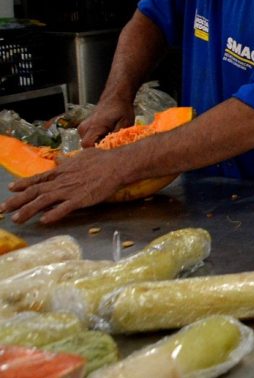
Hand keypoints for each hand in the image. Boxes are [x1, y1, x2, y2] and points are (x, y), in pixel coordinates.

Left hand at [2, 148, 123, 223]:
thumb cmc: (102, 159)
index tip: (11, 188)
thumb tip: (57, 159)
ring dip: (28, 210)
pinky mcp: (80, 199)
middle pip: (35, 191)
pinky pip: (64, 208)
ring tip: (16, 219)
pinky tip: (44, 221)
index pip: (38, 178)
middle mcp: (61, 181)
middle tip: (2, 209)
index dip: (23, 184)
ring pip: (44, 201)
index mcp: (62, 171)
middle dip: (17, 201)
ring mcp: (70, 190)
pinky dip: (53, 215)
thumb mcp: (82, 156)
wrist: (117, 164)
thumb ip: (67, 161)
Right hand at [78, 99, 134, 147]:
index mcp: (94, 127)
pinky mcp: (83, 129)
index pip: (87, 145)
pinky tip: (106, 135)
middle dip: (99, 148)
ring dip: (97, 143)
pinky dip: (96, 140)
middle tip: (111, 143)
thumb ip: (118, 136)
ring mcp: (82, 128)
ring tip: (109, 138)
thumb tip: (114, 147)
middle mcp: (84, 128)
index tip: (108, 149)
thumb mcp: (125, 123)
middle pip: (87, 146)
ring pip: (87, 143)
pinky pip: (88, 139)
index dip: (98, 150)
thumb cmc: (121, 110)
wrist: (115, 98)